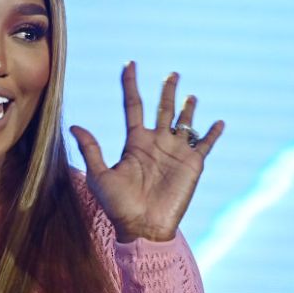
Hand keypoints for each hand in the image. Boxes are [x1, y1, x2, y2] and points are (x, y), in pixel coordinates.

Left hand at [70, 61, 223, 242]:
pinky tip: (218, 122)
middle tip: (172, 73)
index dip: (131, 84)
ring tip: (190, 95)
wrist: (142, 229)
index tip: (130, 64)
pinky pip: (204, 144)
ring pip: (184, 122)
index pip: (133, 105)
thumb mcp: (100, 176)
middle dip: (167, 91)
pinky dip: (212, 133)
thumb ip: (92, 150)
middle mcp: (156, 143)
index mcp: (135, 142)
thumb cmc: (118, 206)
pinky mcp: (192, 165)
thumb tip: (75, 126)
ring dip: (188, 108)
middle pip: (162, 109)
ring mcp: (175, 152)